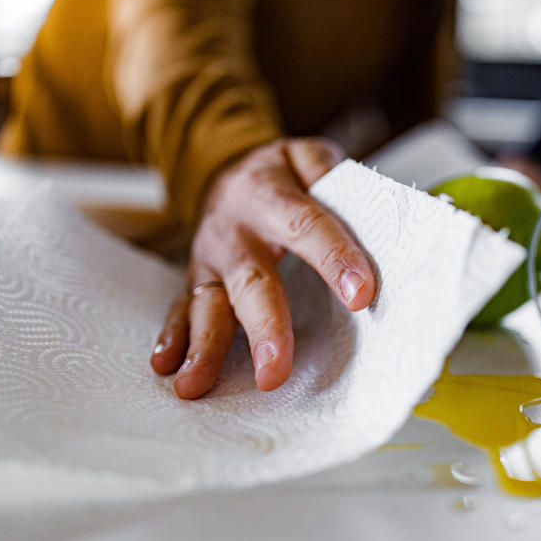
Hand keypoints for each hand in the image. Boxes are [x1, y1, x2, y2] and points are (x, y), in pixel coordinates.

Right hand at [150, 138, 376, 398]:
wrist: (224, 168)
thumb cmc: (281, 175)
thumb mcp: (308, 156)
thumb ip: (333, 176)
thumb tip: (370, 212)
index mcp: (270, 194)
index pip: (306, 225)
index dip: (333, 258)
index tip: (361, 295)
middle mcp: (235, 230)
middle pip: (252, 281)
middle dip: (264, 326)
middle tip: (274, 370)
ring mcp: (211, 259)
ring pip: (208, 304)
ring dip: (205, 347)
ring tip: (197, 385)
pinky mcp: (197, 280)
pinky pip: (181, 310)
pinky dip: (174, 339)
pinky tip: (170, 367)